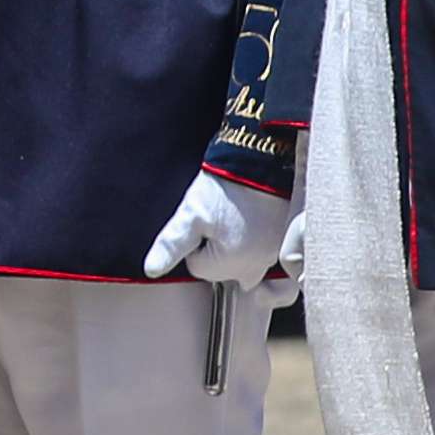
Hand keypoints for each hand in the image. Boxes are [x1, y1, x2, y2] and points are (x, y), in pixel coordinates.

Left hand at [138, 170, 294, 289]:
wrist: (262, 164)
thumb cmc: (226, 187)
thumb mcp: (190, 215)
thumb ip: (171, 246)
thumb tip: (152, 270)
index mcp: (231, 264)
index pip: (197, 267)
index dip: (194, 243)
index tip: (203, 222)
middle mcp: (255, 267)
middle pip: (220, 269)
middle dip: (214, 248)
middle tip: (219, 218)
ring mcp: (272, 256)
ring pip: (240, 263)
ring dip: (234, 245)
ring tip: (234, 217)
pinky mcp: (282, 244)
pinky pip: (259, 254)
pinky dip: (252, 241)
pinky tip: (249, 220)